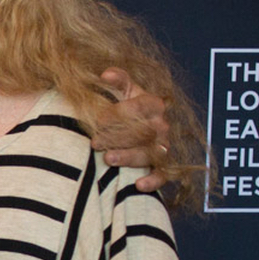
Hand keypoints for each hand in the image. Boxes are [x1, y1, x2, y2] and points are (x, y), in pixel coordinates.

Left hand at [92, 68, 172, 192]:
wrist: (126, 128)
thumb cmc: (119, 106)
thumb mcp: (119, 90)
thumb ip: (116, 80)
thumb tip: (106, 75)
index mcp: (153, 103)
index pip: (141, 106)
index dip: (120, 112)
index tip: (98, 119)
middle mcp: (162, 125)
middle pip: (145, 131)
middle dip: (118, 137)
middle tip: (95, 142)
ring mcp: (163, 146)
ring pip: (151, 152)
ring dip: (130, 157)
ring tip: (107, 159)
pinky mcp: (162, 166)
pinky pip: (163, 175)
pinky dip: (153, 180)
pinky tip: (139, 185)